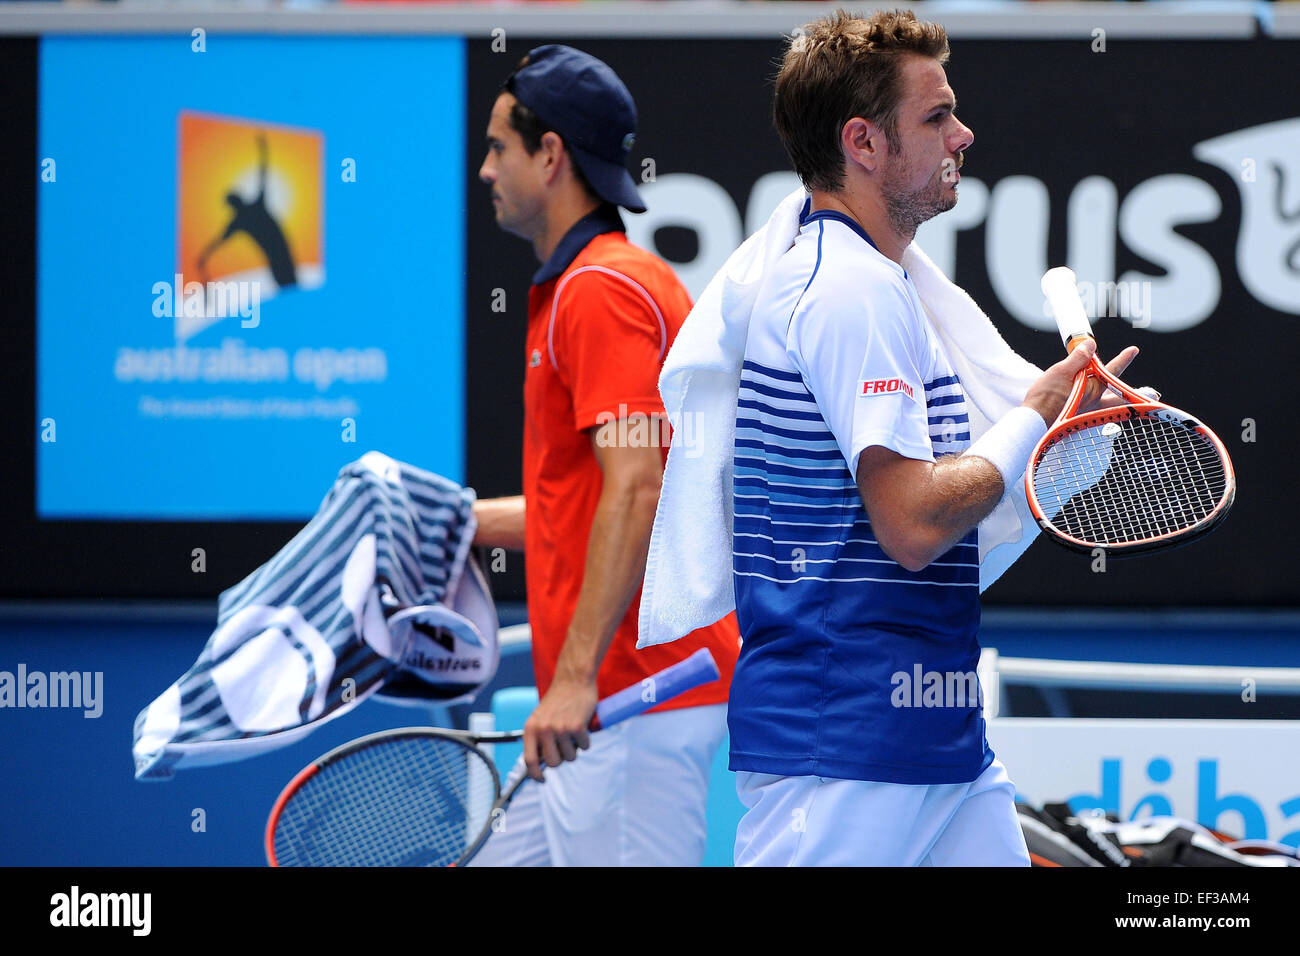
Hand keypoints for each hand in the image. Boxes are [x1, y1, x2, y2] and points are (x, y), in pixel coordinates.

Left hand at [522, 675, 597, 781]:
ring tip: (573, 731)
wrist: (574, 679)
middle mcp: (544, 729)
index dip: (535, 775)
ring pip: (571, 757)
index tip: (542, 779)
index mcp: (531, 728)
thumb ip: (538, 738)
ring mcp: (561, 728)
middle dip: (561, 758)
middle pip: (553, 763)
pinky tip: (582, 726)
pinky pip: (585, 746)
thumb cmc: (558, 700)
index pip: (529, 760)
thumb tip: (540, 765)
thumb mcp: (541, 718)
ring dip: (575, 748)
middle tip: (565, 746)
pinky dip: (586, 740)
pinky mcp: (578, 726)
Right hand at [1022, 341, 1138, 424]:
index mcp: (1094, 389)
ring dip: (1120, 400)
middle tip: (1152, 393)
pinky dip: (1101, 405)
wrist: (1035, 421)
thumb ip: (1078, 358)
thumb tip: (1091, 345)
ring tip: (1131, 397)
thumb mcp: (1061, 371)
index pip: (1112, 370)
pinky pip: (1093, 409)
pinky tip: (1095, 403)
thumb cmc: (1047, 398)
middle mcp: (1094, 402)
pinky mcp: (1075, 417)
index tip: (1133, 350)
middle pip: (1120, 397)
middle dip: (1135, 394)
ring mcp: (1086, 411)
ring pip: (1109, 405)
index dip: (1123, 359)